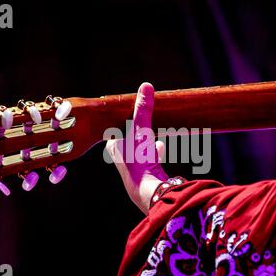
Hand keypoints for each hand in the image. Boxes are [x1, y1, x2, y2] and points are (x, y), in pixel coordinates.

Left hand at [105, 82, 167, 214]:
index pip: (116, 127)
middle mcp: (121, 157)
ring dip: (147, 139)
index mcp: (114, 146)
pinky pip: (149, 158)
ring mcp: (133, 167)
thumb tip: (146, 86)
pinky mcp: (146, 174)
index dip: (124, 119)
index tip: (130, 110)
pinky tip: (161, 146)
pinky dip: (154, 151)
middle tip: (143, 118)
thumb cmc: (139, 159)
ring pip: (139, 148)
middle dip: (138, 128)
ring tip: (154, 131)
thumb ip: (143, 109)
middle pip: (129, 137)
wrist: (148, 189)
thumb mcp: (141, 130)